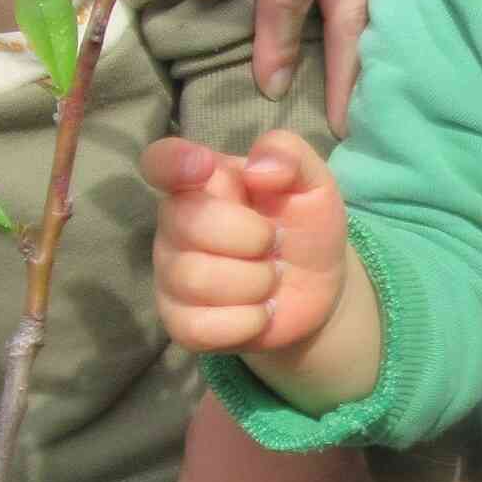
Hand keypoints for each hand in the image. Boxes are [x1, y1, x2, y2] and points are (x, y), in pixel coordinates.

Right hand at [145, 128, 351, 357]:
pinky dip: (245, 322)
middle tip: (273, 243)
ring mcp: (172, 274)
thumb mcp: (313, 183)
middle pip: (186, 222)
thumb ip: (291, 155)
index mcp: (204, 182)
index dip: (172, 161)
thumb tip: (259, 168)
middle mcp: (177, 224)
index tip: (204, 168)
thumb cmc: (304, 226)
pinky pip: (198, 326)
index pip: (162, 161)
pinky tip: (260, 312)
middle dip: (249, 236)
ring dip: (254, 282)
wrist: (319, 289)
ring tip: (270, 278)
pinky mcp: (179, 322)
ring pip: (195, 278)